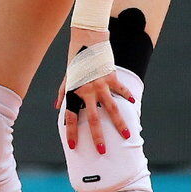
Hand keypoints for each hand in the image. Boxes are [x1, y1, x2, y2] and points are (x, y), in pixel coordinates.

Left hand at [61, 29, 135, 152]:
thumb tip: (57, 107)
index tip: (72, 146)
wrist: (86, 41)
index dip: (71, 132)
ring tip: (126, 136)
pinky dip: (127, 97)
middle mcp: (86, 91)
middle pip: (92, 118)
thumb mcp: (67, 77)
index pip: (70, 116)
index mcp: (74, 92)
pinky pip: (121, 91)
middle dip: (97, 136)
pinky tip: (133, 104)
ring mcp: (100, 85)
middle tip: (102, 150)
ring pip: (111, 109)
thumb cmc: (75, 61)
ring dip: (119, 124)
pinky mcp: (111, 78)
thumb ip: (63, 93)